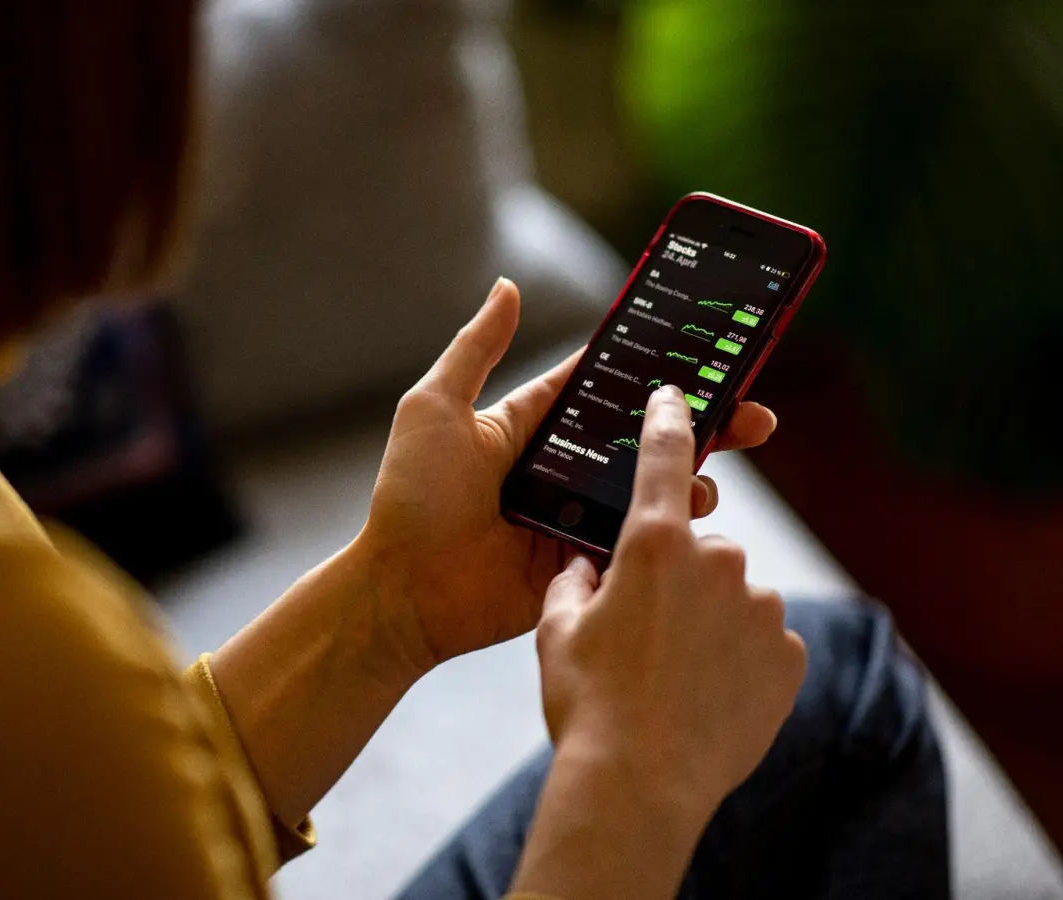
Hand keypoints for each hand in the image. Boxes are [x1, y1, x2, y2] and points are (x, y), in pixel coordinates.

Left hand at [350, 278, 776, 675]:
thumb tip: (507, 285)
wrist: (404, 591)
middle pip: (644, 437)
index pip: (605, 386)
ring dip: (693, 477)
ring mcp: (576, 517)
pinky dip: (669, 528)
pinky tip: (694, 517)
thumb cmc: (411, 497)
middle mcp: (561, 468)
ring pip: (651, 489)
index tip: (710, 349)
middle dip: (702, 423)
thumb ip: (475, 347)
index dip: (654, 369)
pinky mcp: (585, 562)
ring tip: (713, 473)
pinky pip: (637, 540)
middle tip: (754, 414)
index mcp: (532, 426)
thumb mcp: (435, 408)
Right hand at [536, 384, 807, 810]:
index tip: (678, 395)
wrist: (639, 783)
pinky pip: (761, 641)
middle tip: (640, 634)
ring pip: (732, 597)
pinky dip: (738, 659)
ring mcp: (761, 608)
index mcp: (652, 543)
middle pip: (698, 549)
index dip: (669, 419)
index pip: (665, 456)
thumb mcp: (556, 631)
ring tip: (670, 678)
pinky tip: (704, 696)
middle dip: (675, 579)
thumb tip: (588, 567)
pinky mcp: (789, 655)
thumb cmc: (587, 703)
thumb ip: (573, 582)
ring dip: (707, 622)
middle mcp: (717, 561)